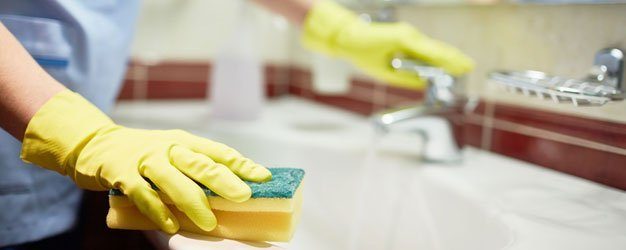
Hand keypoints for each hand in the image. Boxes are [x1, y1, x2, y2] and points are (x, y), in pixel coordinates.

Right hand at [21, 90, 271, 233]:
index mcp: (184, 141)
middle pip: (200, 163)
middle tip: (244, 196)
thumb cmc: (143, 152)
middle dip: (224, 180)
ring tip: (210, 223)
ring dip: (193, 202)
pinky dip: (158, 210)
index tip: (263, 177)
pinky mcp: (121, 172)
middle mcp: (168, 147)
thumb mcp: (172, 151)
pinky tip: (171, 225)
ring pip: (173, 179)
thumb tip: (229, 188)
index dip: (242, 164)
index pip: (218, 152)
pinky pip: (143, 193)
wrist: (94, 143)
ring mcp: (145, 159)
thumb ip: (194, 167)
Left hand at [302, 1, 473, 88]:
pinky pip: (423, 47)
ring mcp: (408, 33)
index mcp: (405, 40)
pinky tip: (442, 63)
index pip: (434, 53)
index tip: (464, 67)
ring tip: (460, 68)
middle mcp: (410, 34)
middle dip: (454, 59)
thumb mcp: (384, 72)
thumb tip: (424, 84)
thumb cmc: (361, 52)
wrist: (347, 36)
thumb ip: (406, 79)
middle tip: (469, 67)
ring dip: (445, 58)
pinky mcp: (405, 36)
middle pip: (438, 48)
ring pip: (432, 47)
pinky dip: (434, 55)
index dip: (451, 62)